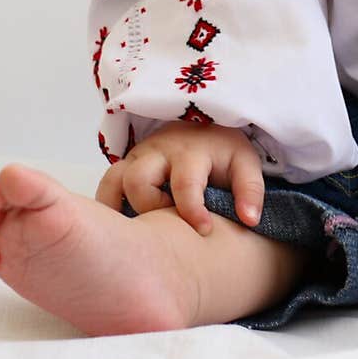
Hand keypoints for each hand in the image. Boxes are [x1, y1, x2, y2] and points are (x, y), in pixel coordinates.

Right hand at [95, 122, 264, 236]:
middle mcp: (159, 151)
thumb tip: (250, 220)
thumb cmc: (224, 151)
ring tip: (144, 228)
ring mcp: (139, 156)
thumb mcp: (246, 164)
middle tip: (170, 224)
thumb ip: (250, 190)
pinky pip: (106, 183)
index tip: (204, 231)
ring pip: (115, 180)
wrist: (207, 127)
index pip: (185, 183)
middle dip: (151, 208)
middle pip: (138, 180)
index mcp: (191, 151)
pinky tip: (122, 227)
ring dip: (124, 208)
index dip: (192, 211)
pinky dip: (109, 205)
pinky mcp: (126, 164)